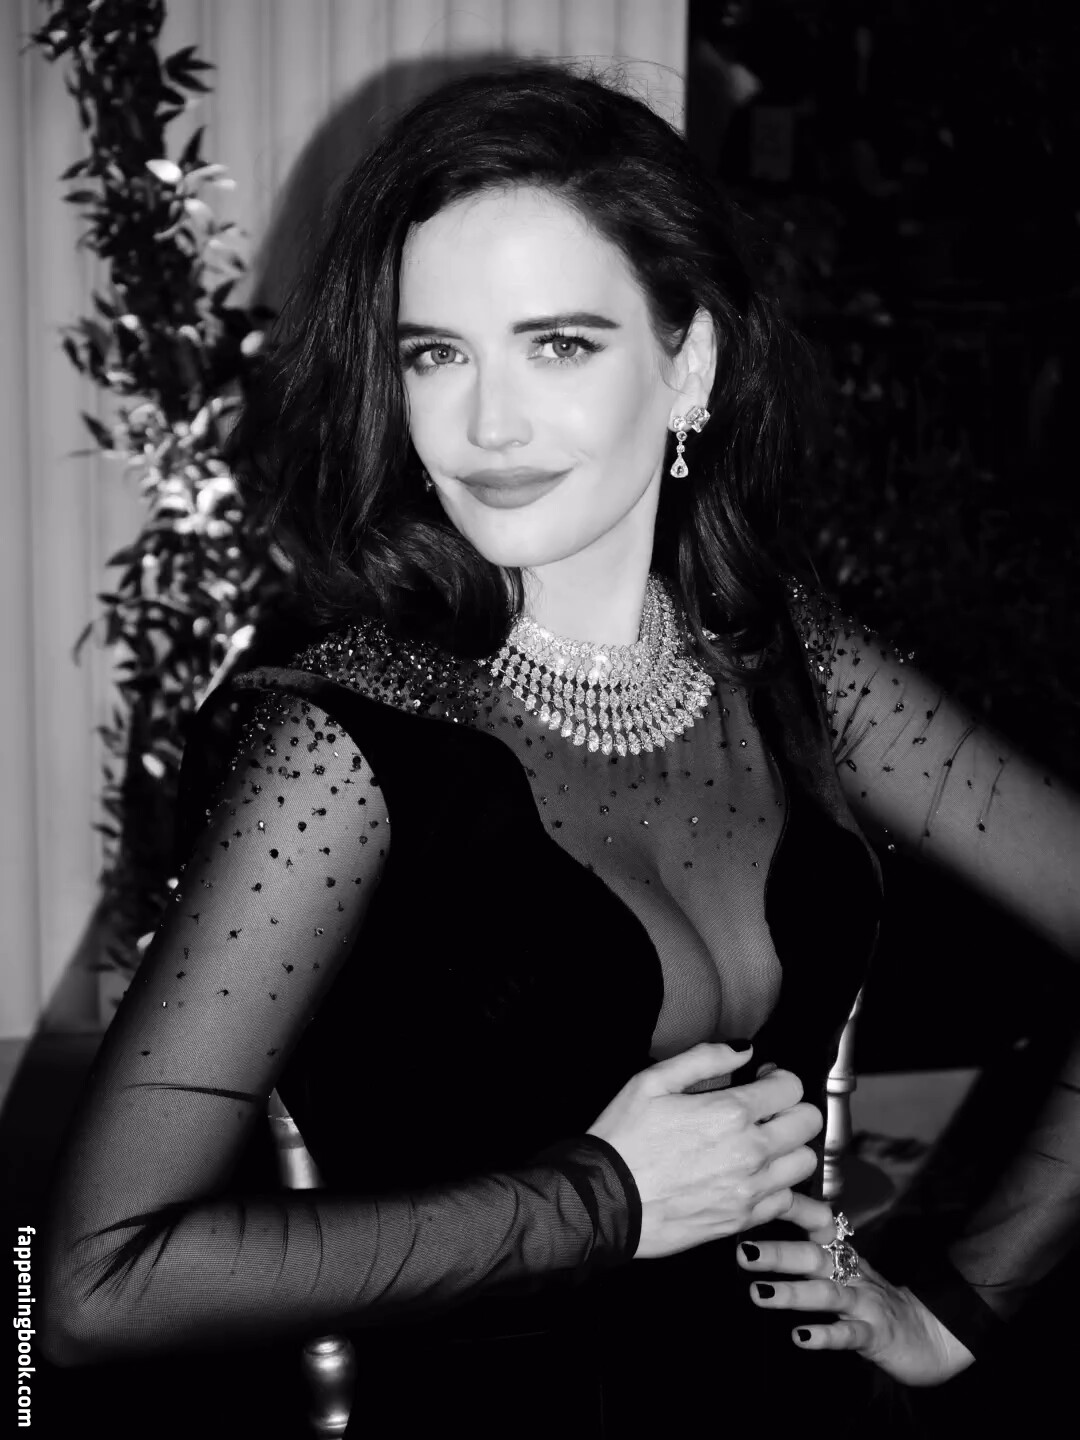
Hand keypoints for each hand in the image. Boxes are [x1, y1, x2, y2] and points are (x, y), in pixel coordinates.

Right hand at [587, 1042, 832, 1259]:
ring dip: (790, 1148)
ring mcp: (751, 1190)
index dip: (778, 1077)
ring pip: (806, 1162)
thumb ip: (704, 1057)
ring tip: (764, 1144)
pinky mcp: (743, 1220)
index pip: (791, 1087)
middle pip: (809, 1122)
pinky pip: (789, 1202)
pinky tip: (763, 1180)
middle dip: (791, 1109)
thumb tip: (744, 1049)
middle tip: (766, 1110)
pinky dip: (782, 1188)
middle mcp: (751, 1151)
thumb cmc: (624, 1138)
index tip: (761, 1080)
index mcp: (731, 1112)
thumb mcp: (652, 1081)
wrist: (606, 1201)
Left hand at [736, 1216, 976, 1385]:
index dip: (792, 1210)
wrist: (933, 1336)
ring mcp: (866, 1305)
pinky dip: (825, 1335)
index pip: (818, 1225)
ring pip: (828, 1294)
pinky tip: (801, 1337)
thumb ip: (815, 1258)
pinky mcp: (877, 1336)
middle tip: (744, 1252)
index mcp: (844, 1257)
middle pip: (814, 1258)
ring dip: (793, 1293)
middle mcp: (853, 1275)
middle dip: (778, 1254)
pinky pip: (850, 1335)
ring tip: (759, 1294)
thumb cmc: (878, 1303)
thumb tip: (767, 1240)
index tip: (761, 1197)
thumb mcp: (847, 1275)